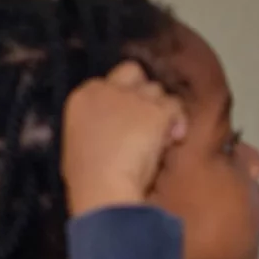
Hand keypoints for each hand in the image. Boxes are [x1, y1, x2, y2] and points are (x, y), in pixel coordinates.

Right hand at [62, 61, 186, 217]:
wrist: (103, 187)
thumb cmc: (87, 177)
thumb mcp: (80, 142)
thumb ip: (96, 124)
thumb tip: (113, 128)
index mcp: (82, 96)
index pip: (108, 82)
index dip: (122, 98)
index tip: (127, 120)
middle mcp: (107, 89)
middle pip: (133, 72)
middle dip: (143, 90)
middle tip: (148, 116)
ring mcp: (134, 98)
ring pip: (158, 90)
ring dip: (162, 109)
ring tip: (162, 136)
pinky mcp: (156, 110)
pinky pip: (175, 106)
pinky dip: (178, 121)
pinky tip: (174, 140)